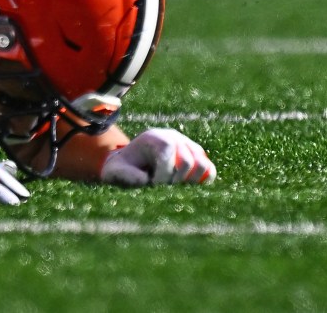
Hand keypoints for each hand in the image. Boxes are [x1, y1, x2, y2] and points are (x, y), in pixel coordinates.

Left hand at [101, 128, 215, 186]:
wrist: (131, 164)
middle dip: (176, 180)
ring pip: (202, 164)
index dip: (164, 173)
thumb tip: (146, 179)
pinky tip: (190, 188)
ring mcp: (187, 146)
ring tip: (175, 187)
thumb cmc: (124, 169)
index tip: (154, 185)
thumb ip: (128, 175)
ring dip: (190, 181)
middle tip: (164, 188)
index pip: (168, 151)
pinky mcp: (197, 157)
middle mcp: (174, 137)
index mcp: (154, 137)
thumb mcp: (117, 171)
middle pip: (187, 160)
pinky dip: (203, 180)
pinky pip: (209, 169)